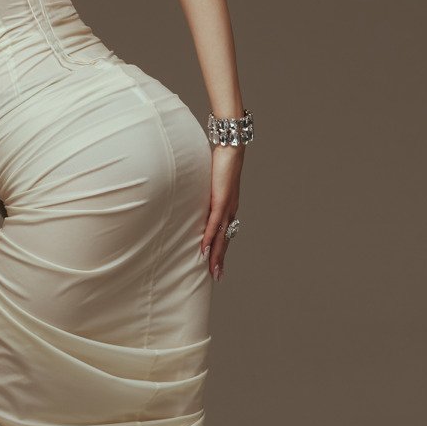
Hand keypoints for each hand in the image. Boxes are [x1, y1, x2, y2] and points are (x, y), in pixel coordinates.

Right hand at [198, 146, 243, 279]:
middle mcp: (231, 210)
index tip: (217, 264)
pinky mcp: (221, 200)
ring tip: (212, 271)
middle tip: (217, 277)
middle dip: (221, 260)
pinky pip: (214, 223)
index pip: (226, 233)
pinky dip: (210, 238)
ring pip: (222, 236)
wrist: (231, 148)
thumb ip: (206, 194)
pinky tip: (206, 250)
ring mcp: (227, 207)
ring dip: (217, 255)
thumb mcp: (211, 183)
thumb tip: (195, 199)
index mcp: (229, 207)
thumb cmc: (221, 162)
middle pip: (226, 240)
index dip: (222, 250)